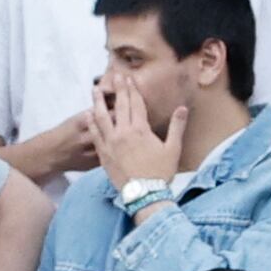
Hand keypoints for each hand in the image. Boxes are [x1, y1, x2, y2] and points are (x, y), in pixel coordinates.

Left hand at [85, 68, 186, 188]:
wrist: (143, 194)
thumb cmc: (160, 172)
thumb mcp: (173, 148)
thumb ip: (176, 126)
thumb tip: (182, 108)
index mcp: (140, 130)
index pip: (136, 104)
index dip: (133, 90)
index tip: (129, 78)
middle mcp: (123, 134)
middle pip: (120, 107)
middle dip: (118, 90)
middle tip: (115, 76)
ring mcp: (110, 144)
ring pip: (101, 118)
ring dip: (98, 102)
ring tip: (95, 90)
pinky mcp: (102, 155)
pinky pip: (95, 135)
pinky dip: (91, 124)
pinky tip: (87, 115)